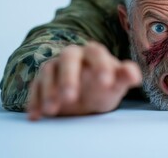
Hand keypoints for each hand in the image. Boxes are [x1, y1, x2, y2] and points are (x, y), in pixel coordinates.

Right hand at [27, 42, 141, 120]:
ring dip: (49, 90)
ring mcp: (55, 66)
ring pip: (48, 71)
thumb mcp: (118, 83)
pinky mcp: (41, 81)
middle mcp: (72, 55)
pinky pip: (35, 87)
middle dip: (68, 77)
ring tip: (52, 110)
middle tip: (70, 98)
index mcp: (93, 52)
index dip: (101, 65)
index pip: (96, 52)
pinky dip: (34, 101)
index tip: (106, 83)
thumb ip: (126, 76)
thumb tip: (134, 75)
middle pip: (68, 58)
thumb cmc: (105, 86)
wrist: (89, 95)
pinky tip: (36, 115)